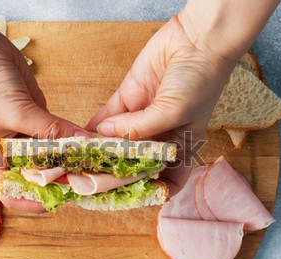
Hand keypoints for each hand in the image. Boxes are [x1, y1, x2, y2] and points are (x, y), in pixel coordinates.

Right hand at [0, 15, 88, 212]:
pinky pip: (53, 131)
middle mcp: (7, 149)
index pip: (10, 191)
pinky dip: (67, 136)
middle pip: (33, 173)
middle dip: (56, 178)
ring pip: (47, 152)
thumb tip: (83, 141)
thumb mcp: (18, 112)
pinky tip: (84, 140)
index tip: (57, 200)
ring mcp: (21, 132)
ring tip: (90, 162)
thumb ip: (51, 128)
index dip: (31, 202)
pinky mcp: (33, 115)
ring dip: (66, 156)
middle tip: (83, 179)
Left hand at [86, 16, 235, 194]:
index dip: (153, 190)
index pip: (169, 178)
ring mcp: (143, 117)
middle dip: (116, 171)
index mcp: (181, 146)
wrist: (198, 39)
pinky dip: (96, 125)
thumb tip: (105, 136)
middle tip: (93, 179)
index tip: (132, 197)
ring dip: (102, 148)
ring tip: (82, 159)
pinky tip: (81, 134)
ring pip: (118, 139)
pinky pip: (109, 115)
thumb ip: (139, 129)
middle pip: (136, 162)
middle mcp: (161, 136)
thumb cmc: (199, 80)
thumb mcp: (174, 112)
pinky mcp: (129, 98)